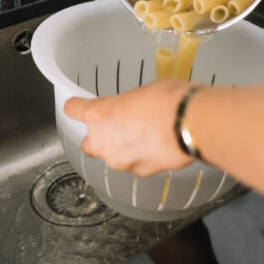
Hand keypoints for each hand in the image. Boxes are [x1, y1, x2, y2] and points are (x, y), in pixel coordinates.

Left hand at [64, 79, 195, 176]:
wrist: (191, 123)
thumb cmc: (170, 100)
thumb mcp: (142, 91)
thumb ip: (128, 105)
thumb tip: (132, 108)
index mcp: (98, 114)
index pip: (72, 110)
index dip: (77, 107)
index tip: (78, 107)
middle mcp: (102, 141)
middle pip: (89, 143)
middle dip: (101, 138)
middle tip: (121, 126)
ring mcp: (119, 160)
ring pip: (113, 157)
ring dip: (124, 149)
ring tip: (147, 135)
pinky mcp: (139, 172)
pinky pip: (135, 165)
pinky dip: (143, 158)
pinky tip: (158, 146)